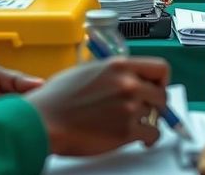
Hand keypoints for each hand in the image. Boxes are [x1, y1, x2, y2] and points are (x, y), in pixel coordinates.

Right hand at [26, 57, 169, 155]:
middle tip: (148, 109)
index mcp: (119, 66)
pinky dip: (149, 138)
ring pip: (155, 115)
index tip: (158, 87)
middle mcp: (127, 84)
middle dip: (156, 104)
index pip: (160, 68)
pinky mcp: (125, 131)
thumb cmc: (56, 98)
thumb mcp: (86, 70)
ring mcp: (128, 108)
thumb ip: (112, 72)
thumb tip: (127, 77)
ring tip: (134, 124)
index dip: (161, 80)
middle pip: (161, 94)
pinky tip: (142, 139)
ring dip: (147, 121)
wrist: (43, 121)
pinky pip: (152, 134)